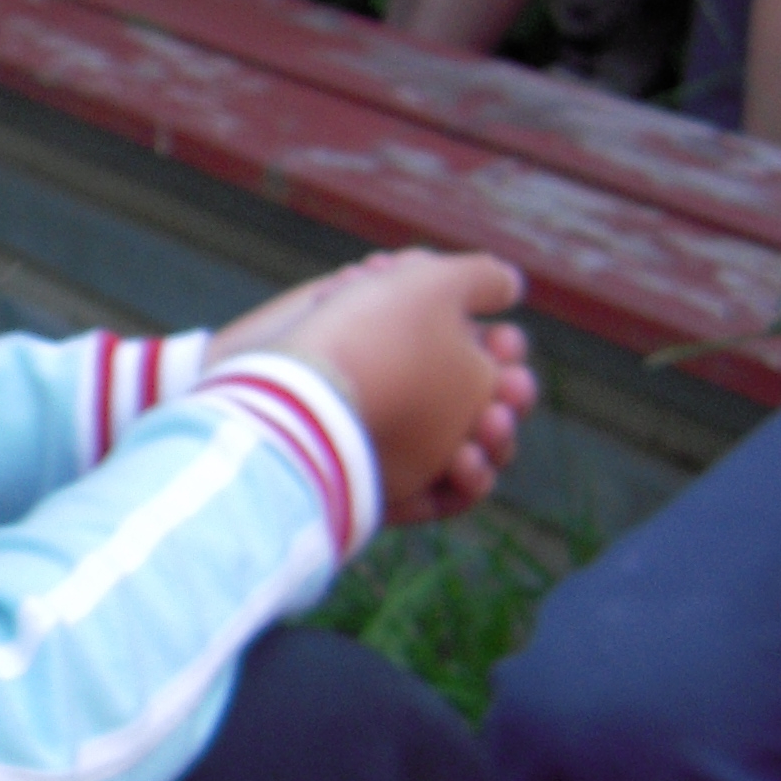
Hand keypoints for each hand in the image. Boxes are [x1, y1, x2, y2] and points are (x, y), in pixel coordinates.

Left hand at [214, 250, 536, 519]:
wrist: (267, 392)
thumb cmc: (341, 332)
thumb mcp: (406, 282)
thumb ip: (467, 281)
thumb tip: (514, 286)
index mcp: (413, 351)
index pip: (481, 357)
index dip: (505, 350)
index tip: (508, 342)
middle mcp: (409, 402)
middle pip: (485, 407)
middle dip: (510, 396)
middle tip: (513, 391)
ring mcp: (398, 450)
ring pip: (471, 453)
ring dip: (494, 440)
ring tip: (490, 426)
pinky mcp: (385, 493)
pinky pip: (441, 499)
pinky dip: (464, 486)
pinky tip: (466, 464)